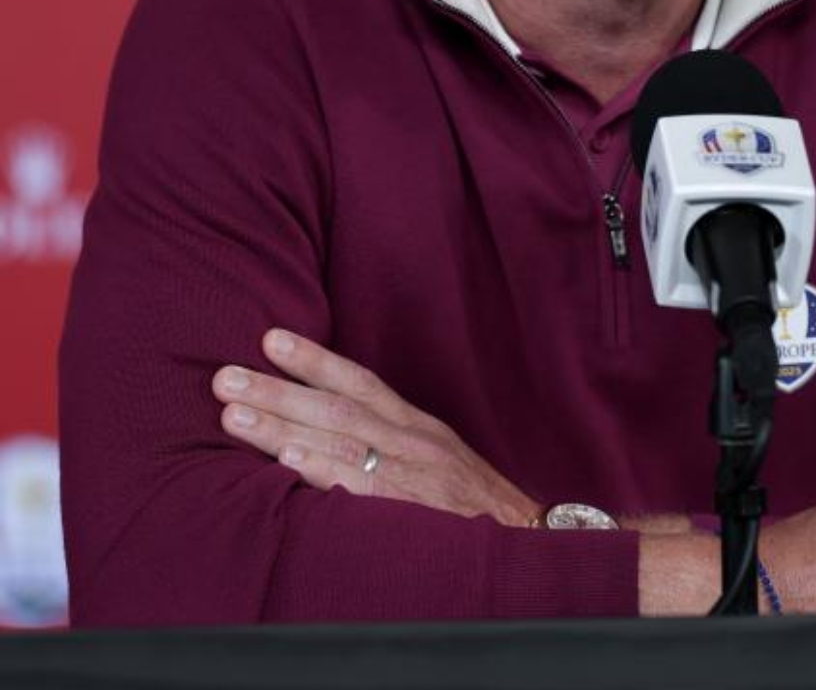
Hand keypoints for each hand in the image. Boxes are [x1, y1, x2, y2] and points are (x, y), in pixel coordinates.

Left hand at [213, 328, 540, 528]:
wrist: (529, 538)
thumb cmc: (474, 506)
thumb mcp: (437, 460)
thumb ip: (390, 445)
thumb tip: (325, 434)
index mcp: (418, 427)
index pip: (360, 381)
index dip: (314, 359)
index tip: (270, 338)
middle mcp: (414, 441)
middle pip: (339, 406)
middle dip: (278, 390)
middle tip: (225, 377)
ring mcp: (414, 473)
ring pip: (342, 439)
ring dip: (283, 426)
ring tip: (234, 416)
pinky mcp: (413, 508)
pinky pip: (361, 485)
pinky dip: (323, 470)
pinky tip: (286, 463)